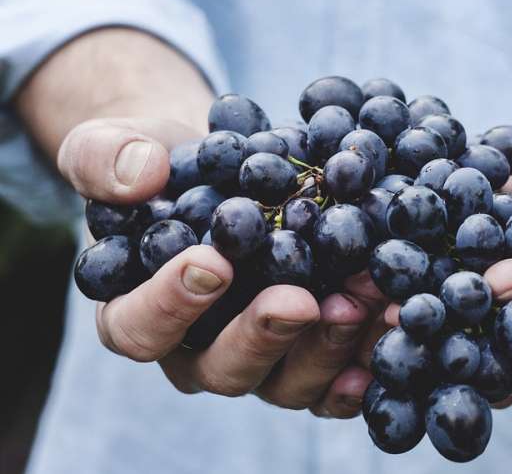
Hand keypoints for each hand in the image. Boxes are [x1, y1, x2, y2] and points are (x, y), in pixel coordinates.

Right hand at [60, 116, 383, 417]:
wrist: (223, 169)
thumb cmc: (162, 165)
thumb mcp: (114, 146)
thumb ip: (104, 158)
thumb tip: (140, 175)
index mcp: (137, 313)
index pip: (139, 329)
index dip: (170, 305)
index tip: (212, 263)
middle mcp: (198, 349)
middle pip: (222, 368)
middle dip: (263, 336)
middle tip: (299, 300)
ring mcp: (259, 357)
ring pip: (286, 382)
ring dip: (326, 348)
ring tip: (362, 302)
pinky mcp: (306, 351)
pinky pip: (334, 378)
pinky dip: (363, 361)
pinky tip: (390, 330)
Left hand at [349, 143, 511, 408]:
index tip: (504, 275)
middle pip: (487, 362)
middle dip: (450, 334)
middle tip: (411, 311)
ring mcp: (463, 343)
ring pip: (433, 358)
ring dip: (396, 335)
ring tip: (362, 304)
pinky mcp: (422, 328)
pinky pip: (397, 333)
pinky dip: (367, 317)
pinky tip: (336, 298)